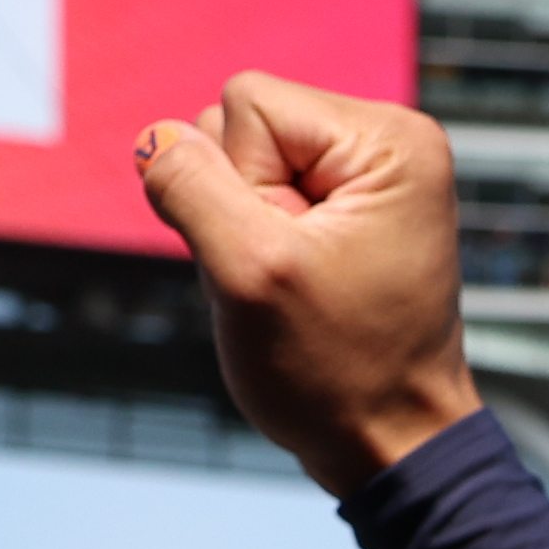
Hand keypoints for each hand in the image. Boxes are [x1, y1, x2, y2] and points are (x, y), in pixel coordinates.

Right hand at [130, 81, 480, 496]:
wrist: (392, 445)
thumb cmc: (340, 374)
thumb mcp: (249, 275)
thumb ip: (190, 189)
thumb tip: (156, 135)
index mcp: (388, 139)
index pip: (246, 103)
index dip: (238, 182)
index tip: (283, 254)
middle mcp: (387, 145)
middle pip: (242, 129)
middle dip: (240, 208)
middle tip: (287, 281)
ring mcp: (368, 181)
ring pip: (244, 171)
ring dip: (245, 235)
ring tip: (293, 292)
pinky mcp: (347, 214)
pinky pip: (263, 205)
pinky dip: (260, 252)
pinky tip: (294, 293)